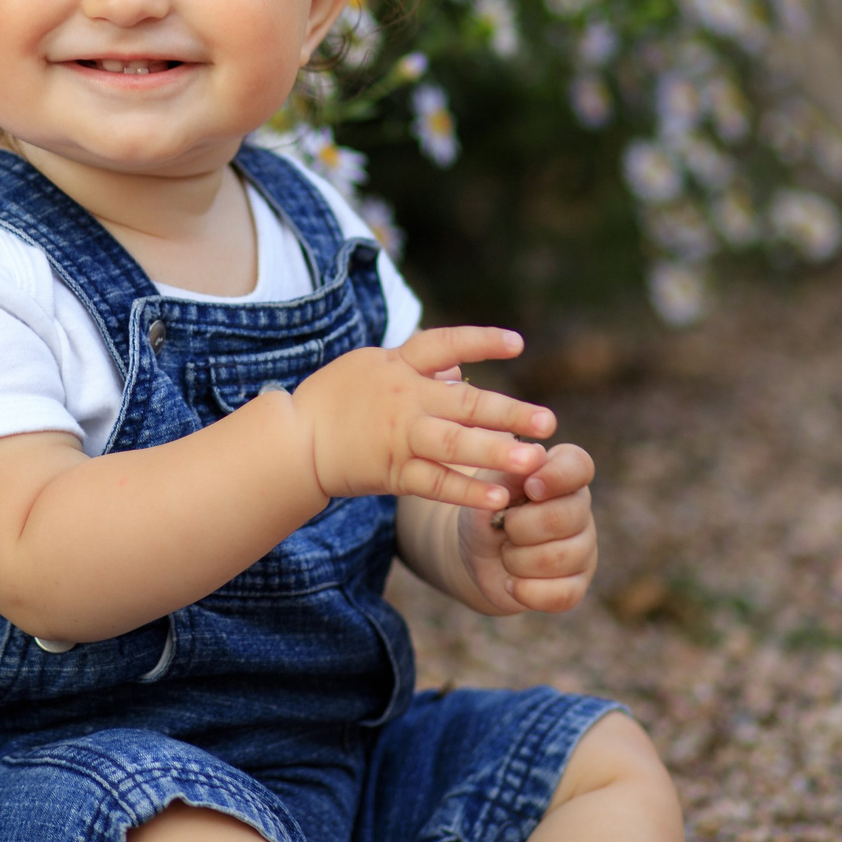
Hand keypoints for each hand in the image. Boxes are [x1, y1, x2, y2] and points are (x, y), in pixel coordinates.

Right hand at [293, 326, 554, 508]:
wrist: (293, 439)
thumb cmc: (335, 398)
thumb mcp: (372, 366)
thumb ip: (419, 366)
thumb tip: (462, 366)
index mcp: (398, 364)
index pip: (445, 344)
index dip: (481, 342)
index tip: (519, 345)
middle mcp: (403, 397)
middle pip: (464, 402)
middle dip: (509, 411)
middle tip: (549, 421)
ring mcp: (398, 436)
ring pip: (454, 444)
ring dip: (496, 452)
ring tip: (534, 460)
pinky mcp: (391, 471)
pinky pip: (434, 483)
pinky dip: (466, 490)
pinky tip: (499, 499)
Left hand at [456, 442, 597, 614]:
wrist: (476, 551)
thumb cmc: (486, 507)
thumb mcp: (488, 483)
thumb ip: (510, 469)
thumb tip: (536, 454)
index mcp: (562, 474)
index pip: (579, 466)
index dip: (557, 477)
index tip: (530, 488)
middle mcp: (580, 510)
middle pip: (563, 518)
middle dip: (519, 526)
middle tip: (503, 527)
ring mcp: (583, 549)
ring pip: (559, 558)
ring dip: (517, 559)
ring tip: (505, 551)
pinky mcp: (576, 585)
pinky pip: (561, 594)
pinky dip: (527, 591)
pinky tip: (511, 583)